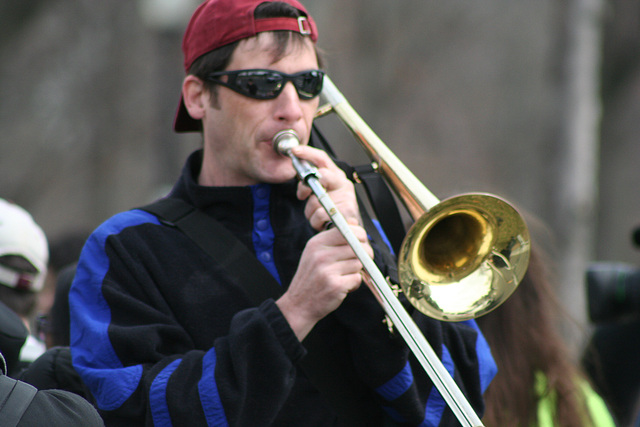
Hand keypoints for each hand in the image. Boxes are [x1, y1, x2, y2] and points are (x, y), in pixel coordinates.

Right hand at [276, 219, 373, 340]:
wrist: (299, 305)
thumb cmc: (311, 278)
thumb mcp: (314, 253)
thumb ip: (333, 239)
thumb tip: (353, 224)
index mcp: (316, 243)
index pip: (346, 230)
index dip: (359, 235)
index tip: (361, 241)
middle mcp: (321, 255)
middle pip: (357, 247)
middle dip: (364, 254)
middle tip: (361, 261)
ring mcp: (327, 270)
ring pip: (358, 263)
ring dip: (356, 271)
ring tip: (344, 276)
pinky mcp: (335, 285)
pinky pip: (357, 279)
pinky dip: (354, 284)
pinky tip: (343, 286)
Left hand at [289, 145, 360, 229]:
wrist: (348, 230)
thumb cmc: (334, 210)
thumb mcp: (322, 194)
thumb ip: (312, 185)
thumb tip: (303, 183)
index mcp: (336, 176)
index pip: (322, 158)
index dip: (307, 153)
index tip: (294, 151)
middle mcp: (343, 184)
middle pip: (321, 175)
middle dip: (306, 187)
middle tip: (304, 195)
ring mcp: (346, 197)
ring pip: (315, 200)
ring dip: (310, 211)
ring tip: (317, 215)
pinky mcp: (346, 211)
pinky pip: (320, 214)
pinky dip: (316, 221)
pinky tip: (322, 223)